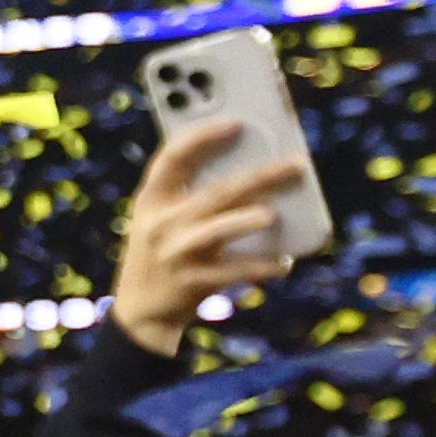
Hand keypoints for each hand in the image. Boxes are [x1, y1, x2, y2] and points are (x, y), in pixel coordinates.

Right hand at [112, 115, 312, 351]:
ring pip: (218, 230)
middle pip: (215, 192)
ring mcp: (176, 254)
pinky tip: (285, 261)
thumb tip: (251, 169)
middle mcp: (161, 223)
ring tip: (273, 214)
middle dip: (258, 176)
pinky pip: (233, 271)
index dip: (202, 137)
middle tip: (295, 163)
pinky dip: (262, 266)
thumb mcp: (157, 219)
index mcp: (151, 199)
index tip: (236, 123)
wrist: (140, 313)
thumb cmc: (160, 253)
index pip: (173, 157)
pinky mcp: (192, 283)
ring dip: (246, 221)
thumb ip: (188, 194)